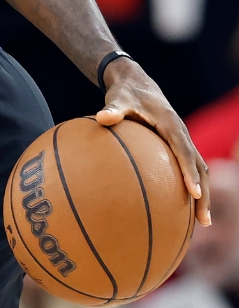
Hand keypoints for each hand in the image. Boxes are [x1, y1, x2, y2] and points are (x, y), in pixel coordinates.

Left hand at [97, 57, 210, 225]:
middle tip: (203, 221)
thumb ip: (113, 109)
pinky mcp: (176, 148)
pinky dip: (189, 188)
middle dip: (204, 194)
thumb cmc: (126, 94)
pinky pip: (187, 170)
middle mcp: (182, 135)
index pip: (185, 152)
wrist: (136, 84)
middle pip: (201, 168)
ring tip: (200, 223)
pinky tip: (179, 209)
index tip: (194, 193)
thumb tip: (102, 118)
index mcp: (172, 125)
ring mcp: (182, 142)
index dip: (190, 172)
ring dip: (203, 196)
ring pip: (199, 172)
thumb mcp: (118, 98)